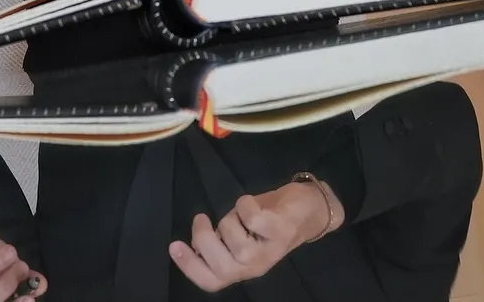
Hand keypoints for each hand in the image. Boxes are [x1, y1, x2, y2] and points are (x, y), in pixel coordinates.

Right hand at [169, 180, 340, 290]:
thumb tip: (196, 243)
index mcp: (243, 268)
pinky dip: (245, 205)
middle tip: (201, 220)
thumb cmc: (270, 219)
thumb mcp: (243, 236)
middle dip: (204, 240)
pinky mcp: (281, 230)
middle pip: (221, 267)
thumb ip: (222, 242)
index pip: (212, 281)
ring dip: (229, 219)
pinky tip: (250, 202)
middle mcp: (256, 265)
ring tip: (238, 212)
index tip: (173, 246)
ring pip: (235, 240)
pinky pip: (253, 219)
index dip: (190, 268)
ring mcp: (270, 250)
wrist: (310, 208)